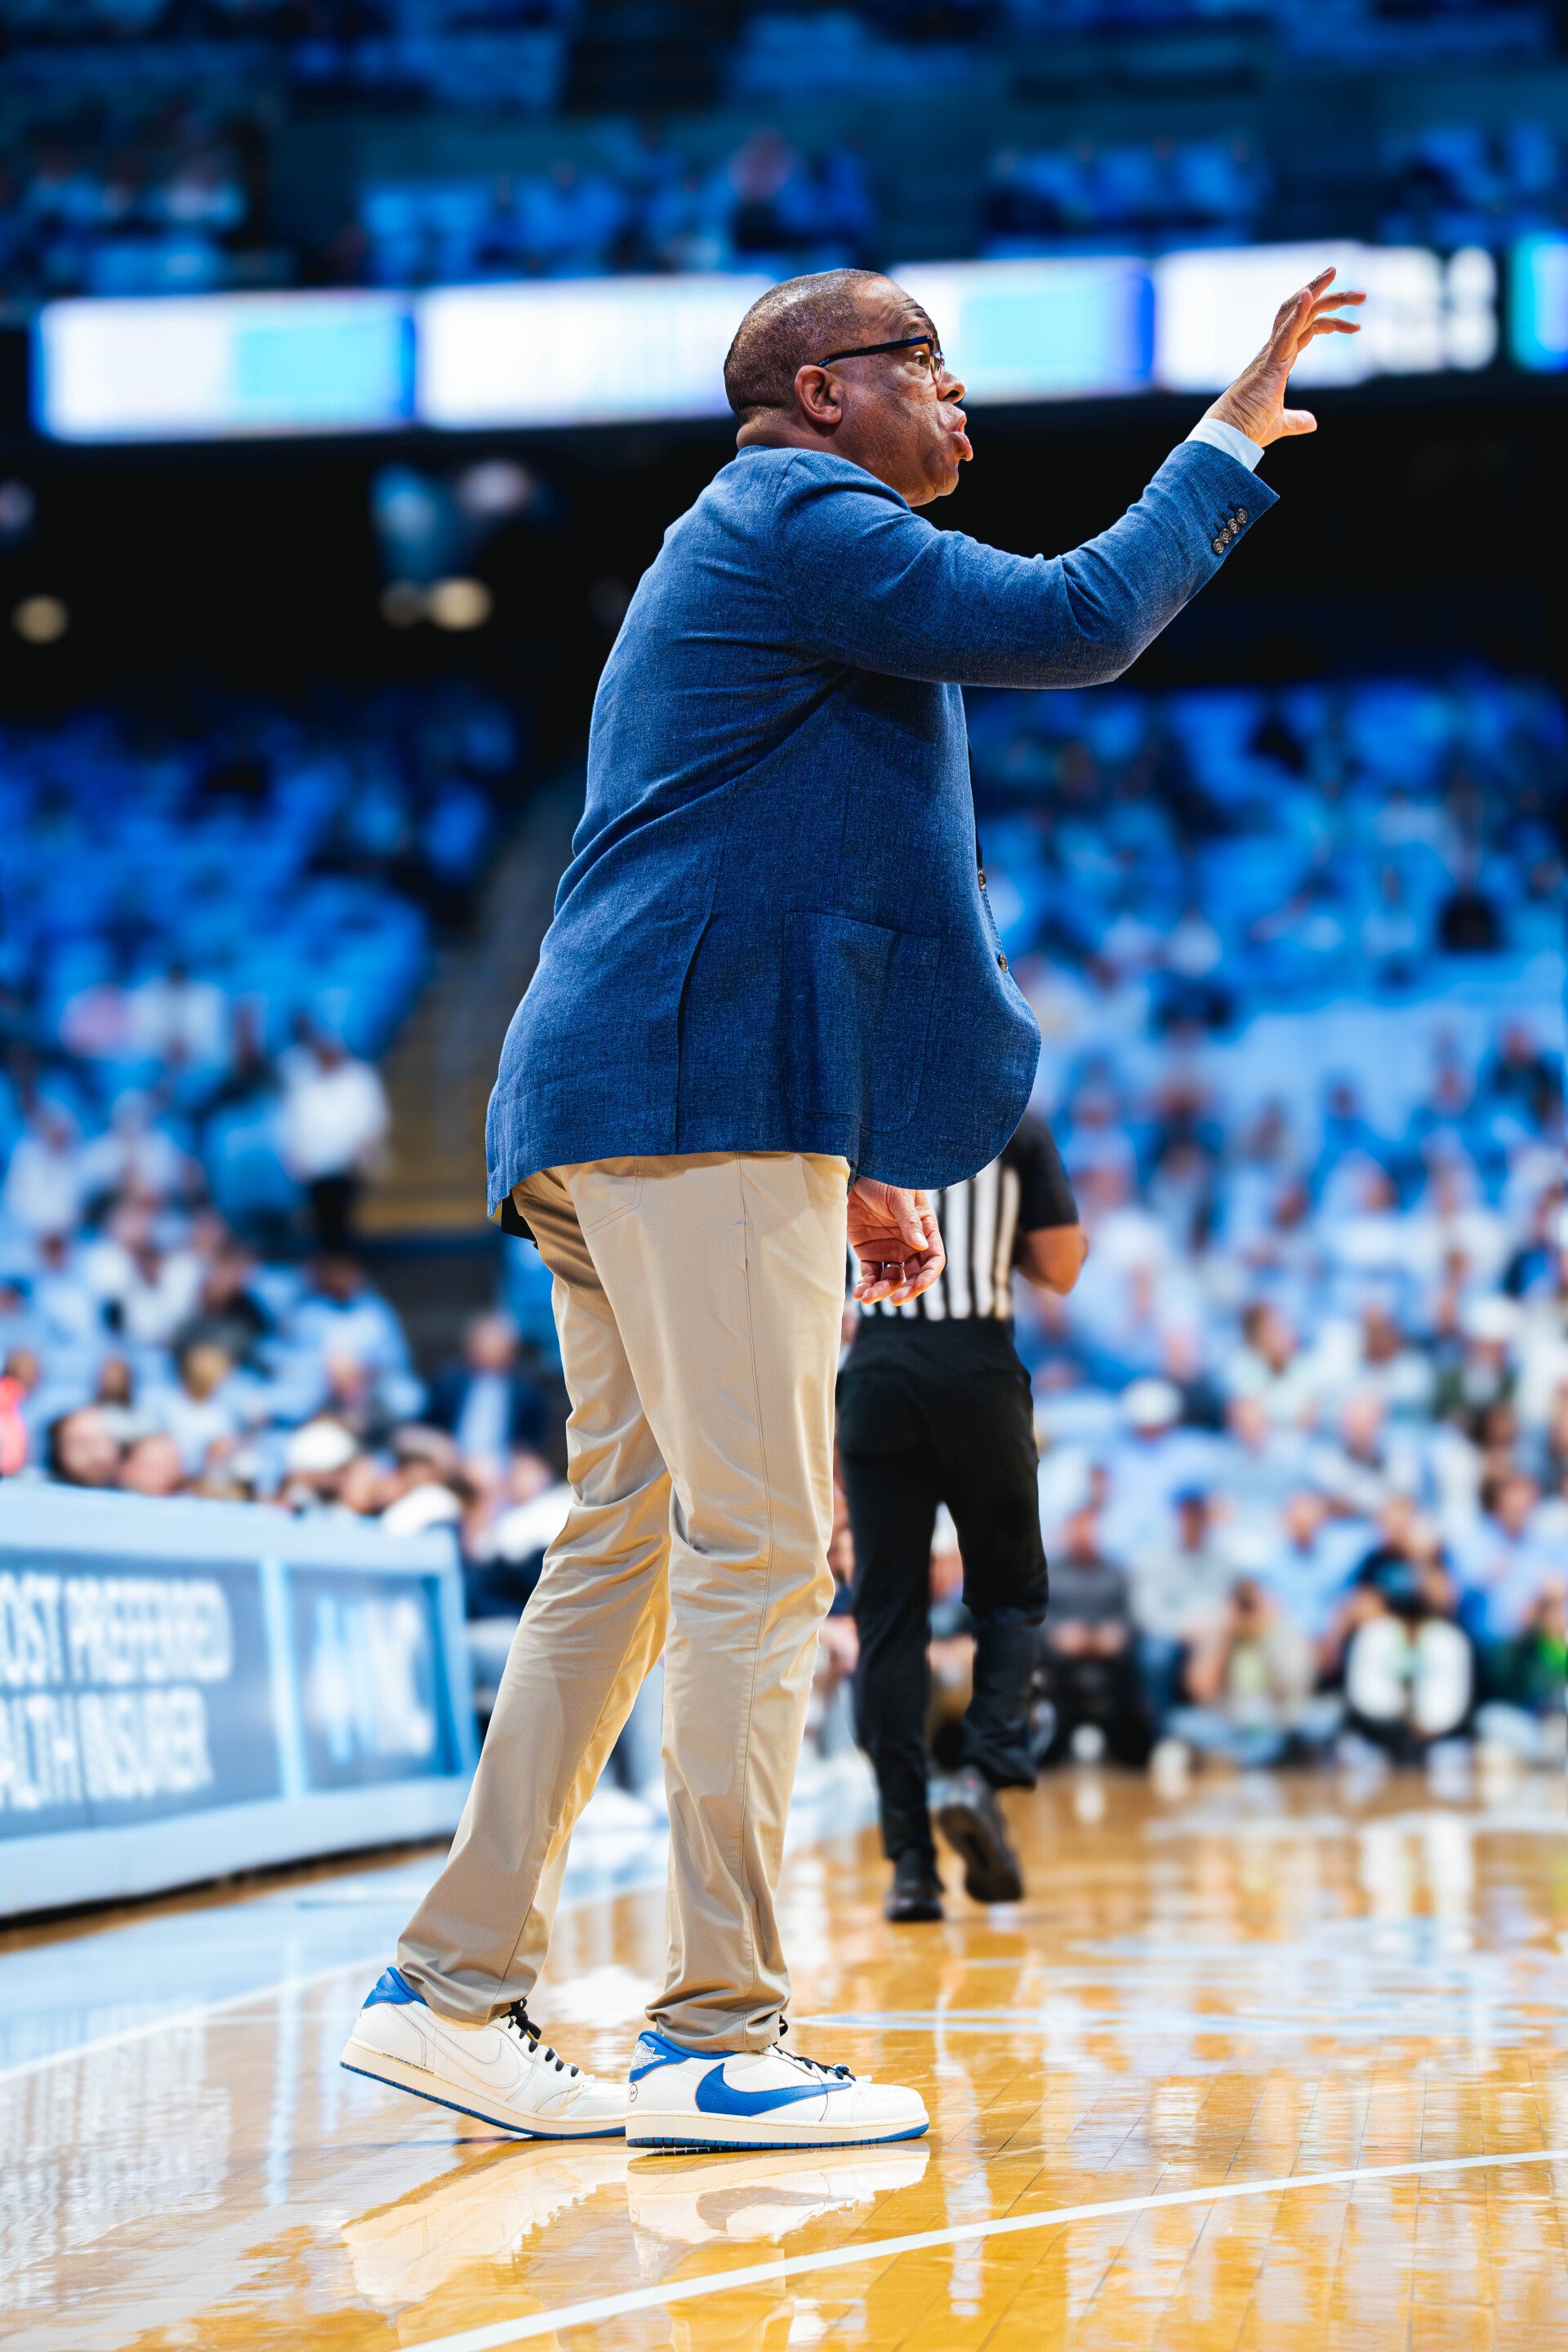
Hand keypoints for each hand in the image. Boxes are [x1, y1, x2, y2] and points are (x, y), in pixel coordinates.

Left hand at [847, 1177, 944, 1304]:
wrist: (855, 1175)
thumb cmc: (884, 1179)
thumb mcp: (900, 1197)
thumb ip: (910, 1221)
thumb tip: (921, 1246)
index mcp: (924, 1231)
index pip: (933, 1260)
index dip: (929, 1276)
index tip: (919, 1286)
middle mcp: (909, 1245)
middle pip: (914, 1276)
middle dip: (907, 1290)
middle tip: (895, 1300)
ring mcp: (889, 1251)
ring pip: (891, 1280)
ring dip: (882, 1292)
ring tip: (868, 1297)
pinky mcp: (869, 1253)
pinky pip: (870, 1275)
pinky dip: (866, 1286)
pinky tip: (859, 1293)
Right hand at [1203, 265, 1364, 448]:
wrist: (1229, 435)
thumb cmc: (1248, 427)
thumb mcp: (1281, 422)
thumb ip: (1296, 420)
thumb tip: (1312, 423)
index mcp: (1279, 360)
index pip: (1308, 330)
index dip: (1332, 323)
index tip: (1357, 327)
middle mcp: (1275, 350)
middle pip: (1305, 312)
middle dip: (1332, 298)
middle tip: (1361, 295)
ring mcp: (1271, 353)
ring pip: (1296, 313)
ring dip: (1317, 292)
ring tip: (1334, 273)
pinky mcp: (1269, 363)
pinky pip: (1285, 332)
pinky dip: (1297, 312)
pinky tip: (1308, 295)